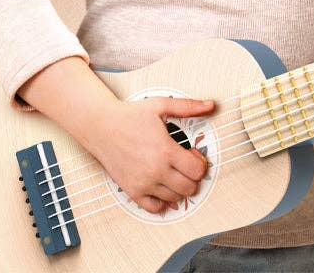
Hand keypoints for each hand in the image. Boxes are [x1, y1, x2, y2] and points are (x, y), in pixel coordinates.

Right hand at [84, 95, 214, 214]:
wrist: (101, 126)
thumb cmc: (130, 115)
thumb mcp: (161, 105)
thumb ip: (189, 106)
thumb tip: (211, 105)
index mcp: (166, 150)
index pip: (197, 170)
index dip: (201, 163)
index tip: (193, 154)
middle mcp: (156, 171)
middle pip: (189, 187)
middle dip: (193, 176)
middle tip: (186, 163)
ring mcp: (144, 183)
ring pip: (175, 198)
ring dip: (180, 187)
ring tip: (173, 171)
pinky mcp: (132, 191)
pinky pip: (154, 208)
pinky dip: (163, 201)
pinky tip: (162, 186)